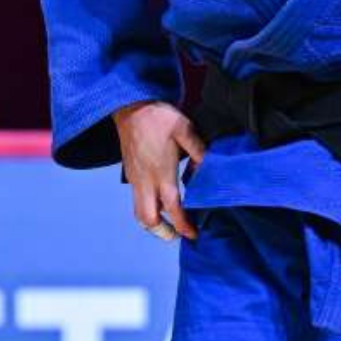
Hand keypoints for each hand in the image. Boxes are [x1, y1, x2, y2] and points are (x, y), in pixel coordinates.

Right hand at [112, 101, 207, 240]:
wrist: (130, 107)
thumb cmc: (158, 117)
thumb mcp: (185, 129)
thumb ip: (199, 151)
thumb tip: (210, 169)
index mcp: (162, 173)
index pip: (173, 209)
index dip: (184, 226)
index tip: (194, 234)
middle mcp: (145, 181)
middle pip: (148, 220)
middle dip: (163, 232)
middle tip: (179, 233)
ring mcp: (135, 179)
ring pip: (138, 213)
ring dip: (153, 223)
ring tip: (169, 223)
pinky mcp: (129, 174)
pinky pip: (136, 200)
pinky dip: (147, 209)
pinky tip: (160, 202)